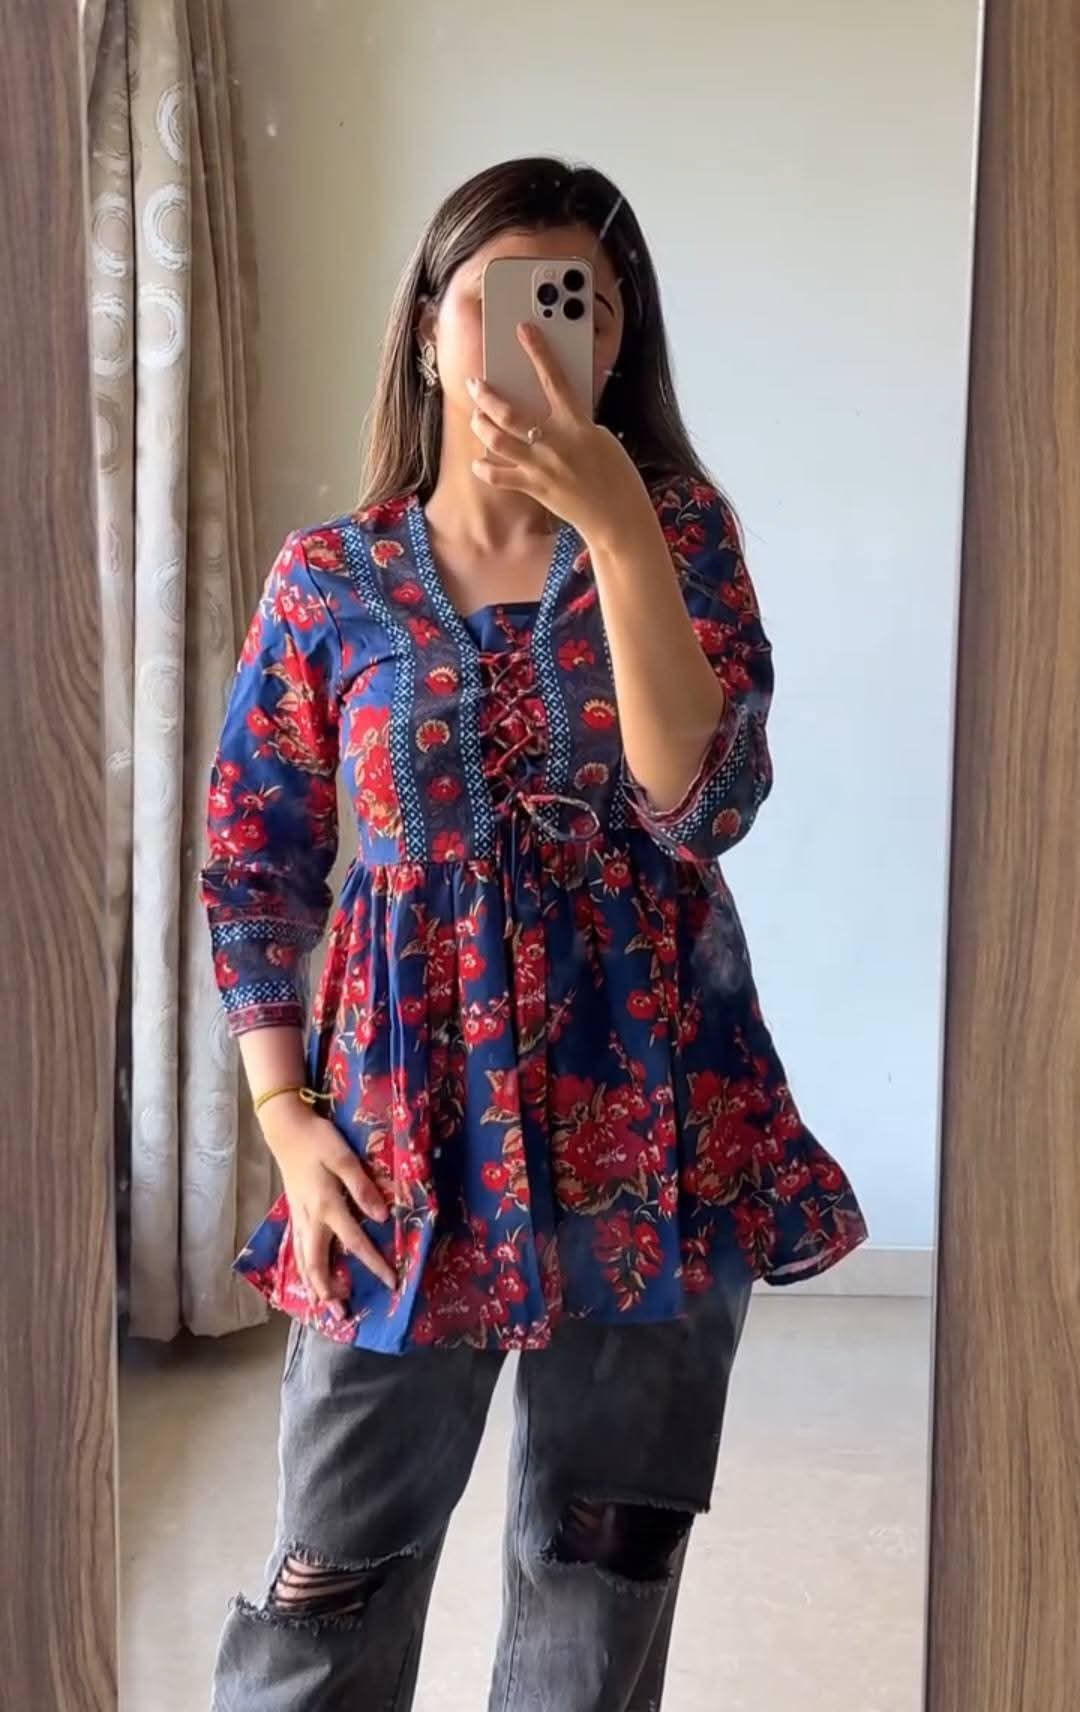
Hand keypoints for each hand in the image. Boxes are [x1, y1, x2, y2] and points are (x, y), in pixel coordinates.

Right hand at [260, 1098, 394, 1317]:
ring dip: (314, 1284)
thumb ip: (362, 1188)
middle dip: (330, 1291)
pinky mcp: (294, 1211)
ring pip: (303, 1260)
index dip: (374, 1264)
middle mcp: (311, 1218)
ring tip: (323, 1305)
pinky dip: (302, 1267)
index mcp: (327, 1206)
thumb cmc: (318, 1139)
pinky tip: (307, 1275)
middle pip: (318, 1264)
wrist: (285, 1128)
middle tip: (341, 1315)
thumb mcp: (344, 1158)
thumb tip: (380, 1217)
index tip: (391, 1282)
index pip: (355, 1243)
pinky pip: (297, 1248)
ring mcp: (299, 1216)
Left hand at [467, 323, 653, 550]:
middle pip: (508, 412)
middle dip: (486, 395)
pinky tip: (480, 461)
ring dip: (480, 425)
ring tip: (477, 417)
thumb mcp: (600, 438)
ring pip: (496, 440)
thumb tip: (552, 411)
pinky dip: (485, 467)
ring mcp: (541, 466)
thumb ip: (574, 422)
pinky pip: (498, 476)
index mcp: (577, 424)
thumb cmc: (615, 476)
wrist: (617, 516)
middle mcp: (555, 442)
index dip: (538, 351)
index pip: (553, 378)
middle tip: (476, 384)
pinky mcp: (534, 488)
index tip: (523, 330)